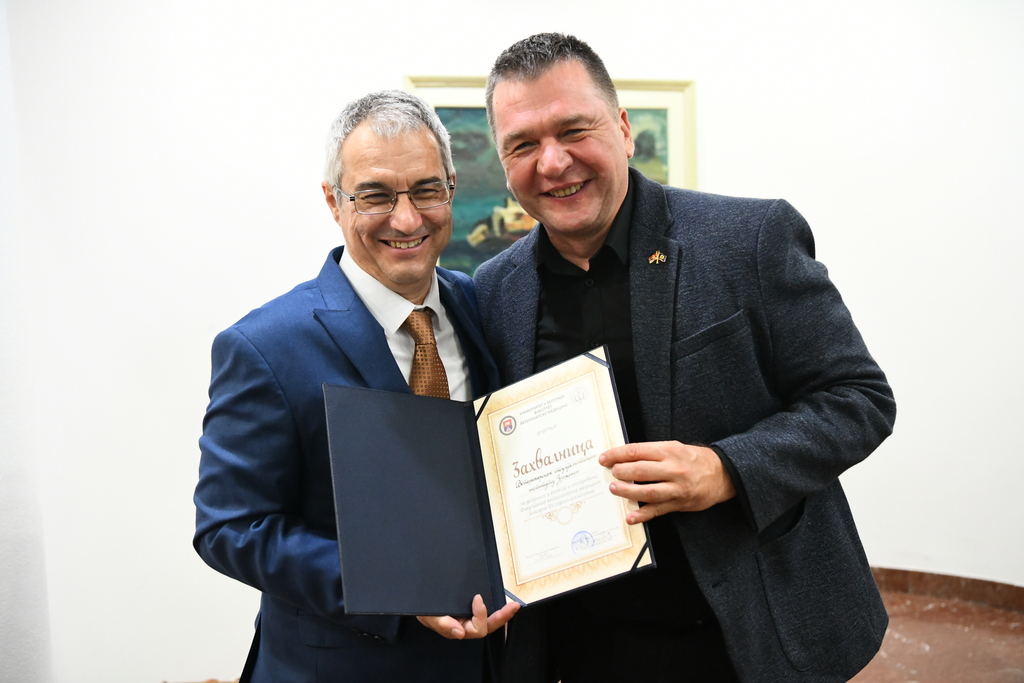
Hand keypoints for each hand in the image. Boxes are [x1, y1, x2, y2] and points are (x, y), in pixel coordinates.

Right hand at [416, 594, 519, 638]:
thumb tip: (459, 632)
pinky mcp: (470, 606)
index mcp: (456, 628)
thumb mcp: (428, 615)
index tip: (477, 597)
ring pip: (489, 621)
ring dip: (502, 615)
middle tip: (513, 606)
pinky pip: (485, 611)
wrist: (420, 595)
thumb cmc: (423, 606)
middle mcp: (465, 624)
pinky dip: (496, 608)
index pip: (475, 629)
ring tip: (514, 606)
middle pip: (487, 627)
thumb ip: (442, 624)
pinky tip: (505, 603)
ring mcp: (469, 616)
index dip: (480, 615)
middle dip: (501, 618)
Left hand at [599, 441, 735, 523]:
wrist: (723, 474)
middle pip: (641, 470)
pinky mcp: (679, 503)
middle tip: (611, 473)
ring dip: (628, 491)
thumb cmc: (695, 460)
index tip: (605, 458)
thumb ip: (653, 452)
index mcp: (669, 451)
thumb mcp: (675, 448)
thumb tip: (625, 457)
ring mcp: (676, 488)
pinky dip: (642, 514)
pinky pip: (658, 510)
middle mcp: (673, 469)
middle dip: (621, 472)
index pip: (637, 451)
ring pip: (648, 491)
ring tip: (615, 489)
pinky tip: (630, 516)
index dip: (617, 454)